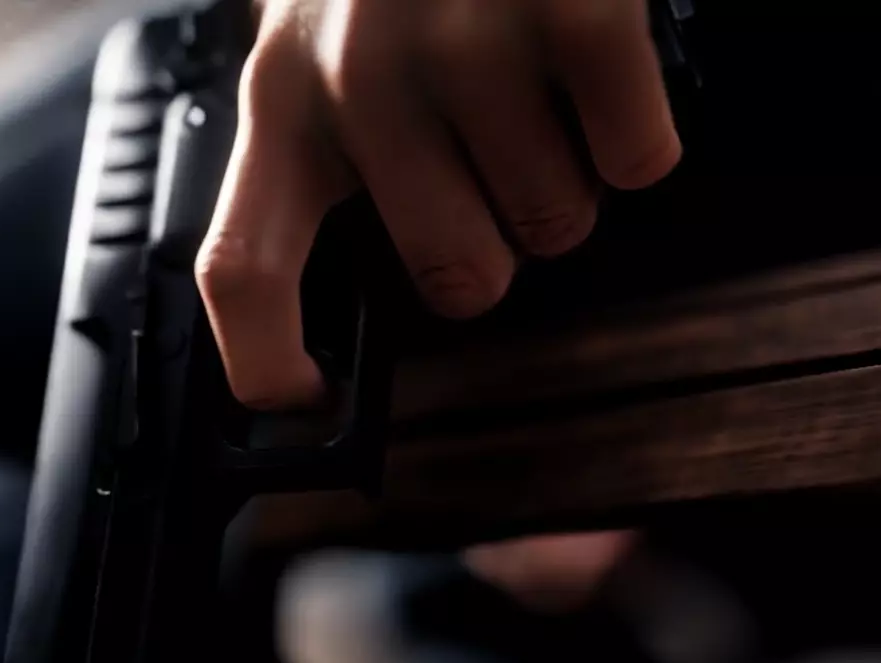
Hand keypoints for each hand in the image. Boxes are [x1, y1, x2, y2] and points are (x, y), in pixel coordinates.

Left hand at [198, 0, 681, 408]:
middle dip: (503, 234)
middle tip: (499, 154)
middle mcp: (359, 79)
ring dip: (571, 173)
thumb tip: (350, 322)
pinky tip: (599, 65)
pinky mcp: (573, 13)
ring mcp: (468, 45)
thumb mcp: (324, 44)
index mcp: (282, 96)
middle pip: (462, 275)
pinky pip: (638, 162)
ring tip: (540, 83)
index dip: (269, 361)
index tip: (306, 405)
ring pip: (559, 223)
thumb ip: (323, 160)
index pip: (241, 267)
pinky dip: (638, 130)